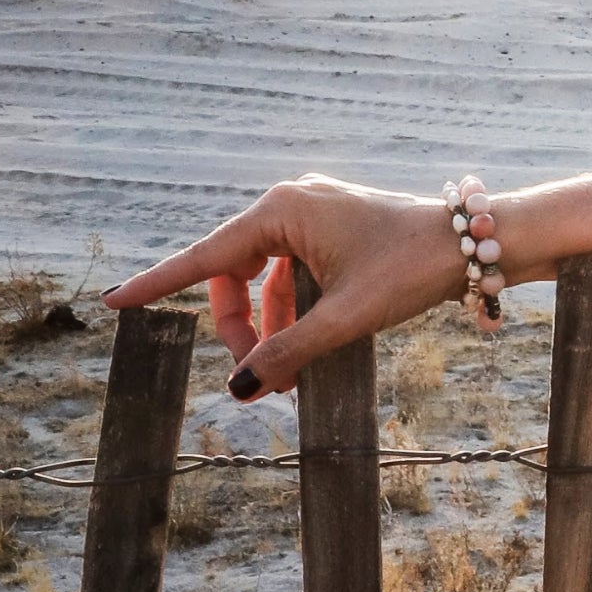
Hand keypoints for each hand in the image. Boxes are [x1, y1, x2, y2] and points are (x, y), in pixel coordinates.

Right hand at [103, 176, 469, 397]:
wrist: (478, 243)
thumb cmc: (413, 269)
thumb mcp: (345, 317)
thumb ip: (288, 351)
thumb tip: (240, 390)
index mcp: (284, 210)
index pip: (205, 257)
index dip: (159, 284)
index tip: (114, 302)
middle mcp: (291, 202)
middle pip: (233, 273)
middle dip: (241, 326)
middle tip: (260, 375)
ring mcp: (312, 211)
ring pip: (262, 277)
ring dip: (268, 324)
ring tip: (284, 374)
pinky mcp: (331, 226)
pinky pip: (290, 271)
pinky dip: (290, 308)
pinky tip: (301, 345)